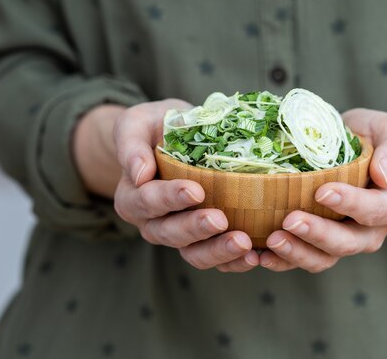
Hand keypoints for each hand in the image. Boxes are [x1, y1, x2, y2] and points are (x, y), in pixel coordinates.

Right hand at [112, 99, 259, 271]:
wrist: (177, 137)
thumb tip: (139, 174)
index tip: (196, 191)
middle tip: (221, 219)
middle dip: (196, 228)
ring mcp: (180, 236)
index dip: (170, 199)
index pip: (147, 201)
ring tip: (244, 244)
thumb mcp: (137, 123)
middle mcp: (153, 223)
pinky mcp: (204, 241)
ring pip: (194, 254)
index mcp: (133, 197)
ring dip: (218, 251)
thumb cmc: (155, 127)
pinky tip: (255, 255)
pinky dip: (234, 262)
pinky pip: (217, 259)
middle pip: (170, 233)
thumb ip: (132, 144)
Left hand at [259, 108, 386, 272]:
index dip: (351, 204)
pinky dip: (281, 260)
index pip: (376, 210)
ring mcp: (344, 242)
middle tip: (290, 219)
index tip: (322, 192)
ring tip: (271, 240)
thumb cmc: (373, 137)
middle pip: (347, 242)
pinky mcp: (318, 246)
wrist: (355, 149)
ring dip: (296, 252)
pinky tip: (260, 255)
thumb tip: (384, 174)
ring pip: (323, 258)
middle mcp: (370, 231)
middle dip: (317, 233)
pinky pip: (301, 259)